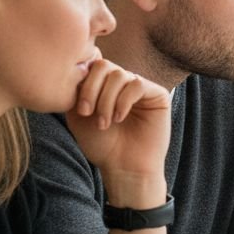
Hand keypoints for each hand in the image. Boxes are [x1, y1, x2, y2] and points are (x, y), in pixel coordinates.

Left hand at [65, 54, 170, 208]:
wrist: (124, 167)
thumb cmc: (101, 145)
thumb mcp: (78, 115)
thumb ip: (75, 90)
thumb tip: (76, 68)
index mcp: (104, 85)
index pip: (91, 66)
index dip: (82, 83)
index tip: (79, 110)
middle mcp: (123, 83)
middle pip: (103, 65)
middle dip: (92, 89)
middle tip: (87, 113)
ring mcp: (141, 87)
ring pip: (119, 75)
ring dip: (107, 100)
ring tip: (104, 122)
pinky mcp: (157, 94)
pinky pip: (137, 84)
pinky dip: (123, 102)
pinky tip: (119, 119)